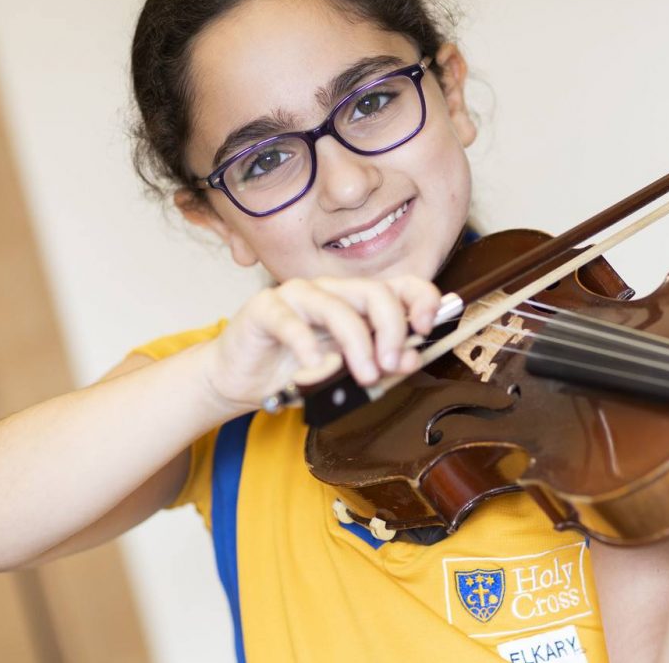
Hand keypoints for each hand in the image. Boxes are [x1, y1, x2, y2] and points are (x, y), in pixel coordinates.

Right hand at [198, 276, 442, 410]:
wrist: (241, 381)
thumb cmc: (294, 374)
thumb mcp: (348, 377)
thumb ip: (381, 368)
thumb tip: (414, 358)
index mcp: (356, 303)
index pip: (400, 286)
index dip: (421, 299)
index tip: (427, 328)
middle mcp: (331, 291)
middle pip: (374, 292)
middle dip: (391, 329)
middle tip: (392, 364)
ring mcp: (297, 295)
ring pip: (337, 308)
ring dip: (357, 344)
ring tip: (364, 376)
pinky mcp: (265, 308)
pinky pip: (292, 323)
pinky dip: (308, 346)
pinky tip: (315, 366)